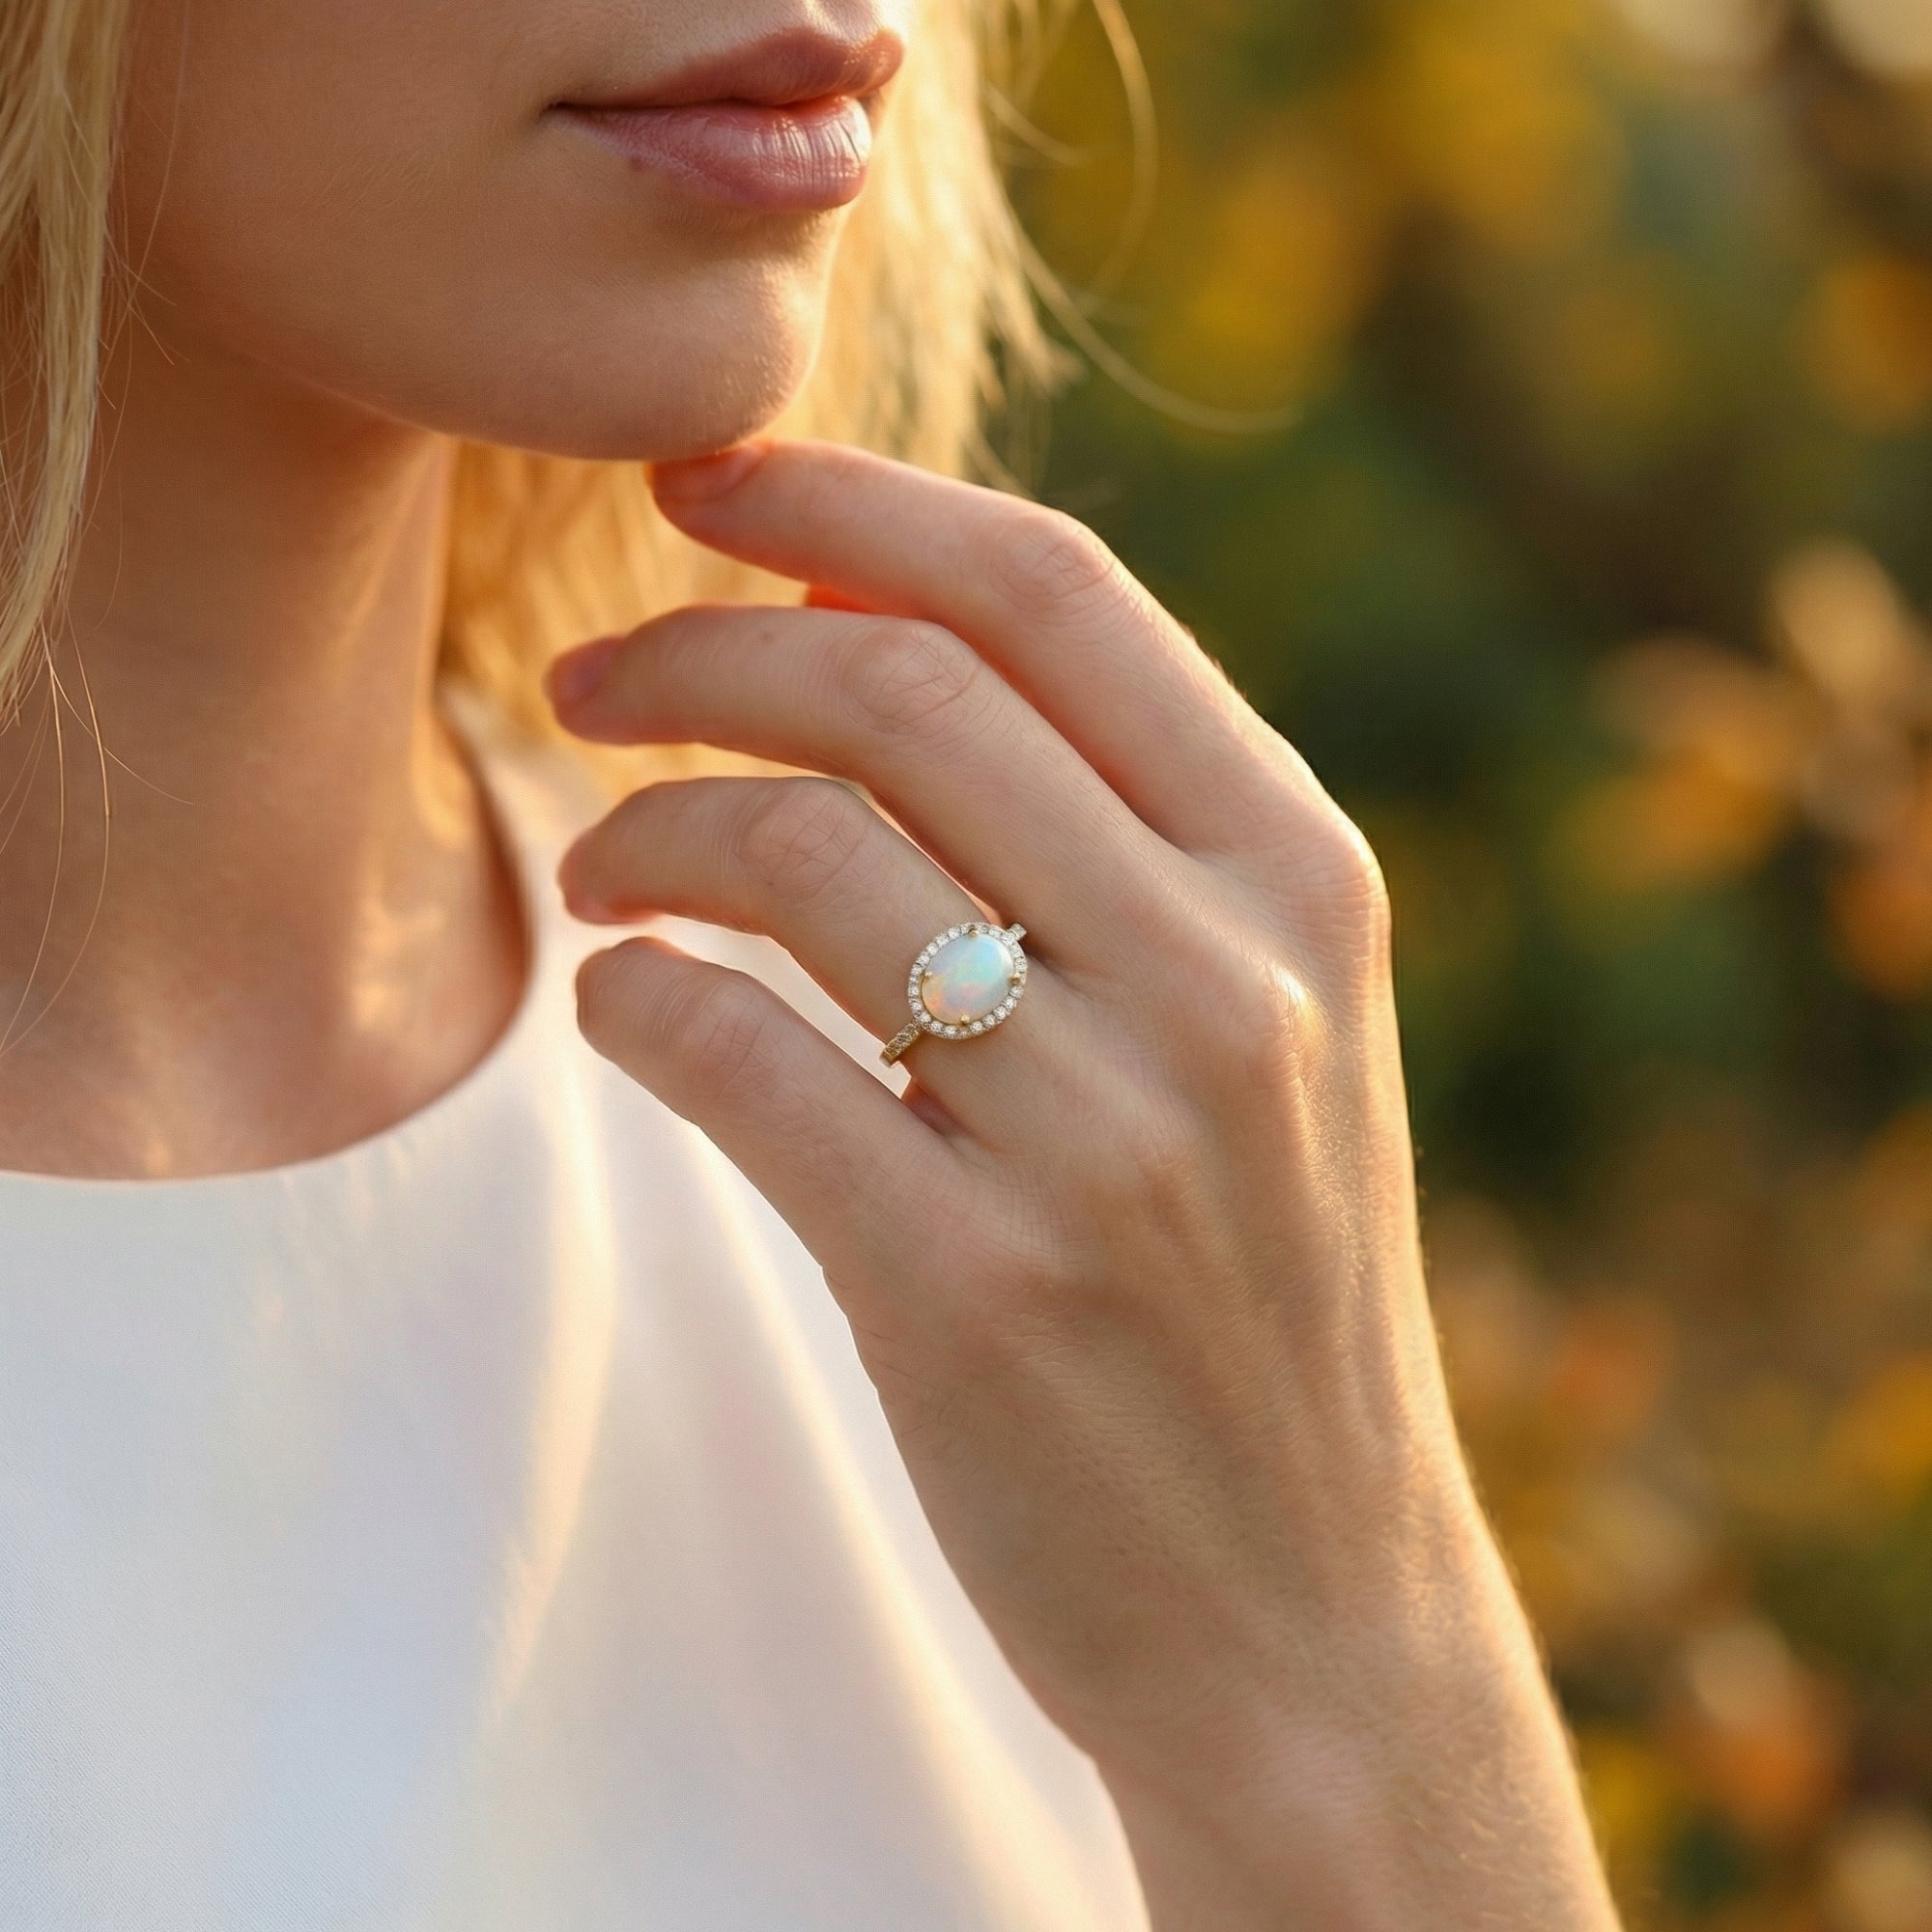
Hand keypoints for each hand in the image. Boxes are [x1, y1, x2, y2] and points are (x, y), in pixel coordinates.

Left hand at [549, 440, 1617, 1929]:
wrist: (1311, 1617)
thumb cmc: (1255, 1295)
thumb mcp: (1263, 1035)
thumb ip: (1123, 839)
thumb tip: (869, 631)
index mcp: (1303, 883)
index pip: (1057, 596)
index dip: (854, 503)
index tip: (706, 485)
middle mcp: (1223, 983)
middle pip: (897, 691)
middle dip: (703, 646)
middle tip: (590, 680)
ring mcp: (1105, 1141)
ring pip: (797, 854)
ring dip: (643, 829)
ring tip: (598, 864)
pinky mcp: (972, 1290)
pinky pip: (734, 1055)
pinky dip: (633, 996)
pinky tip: (624, 1005)